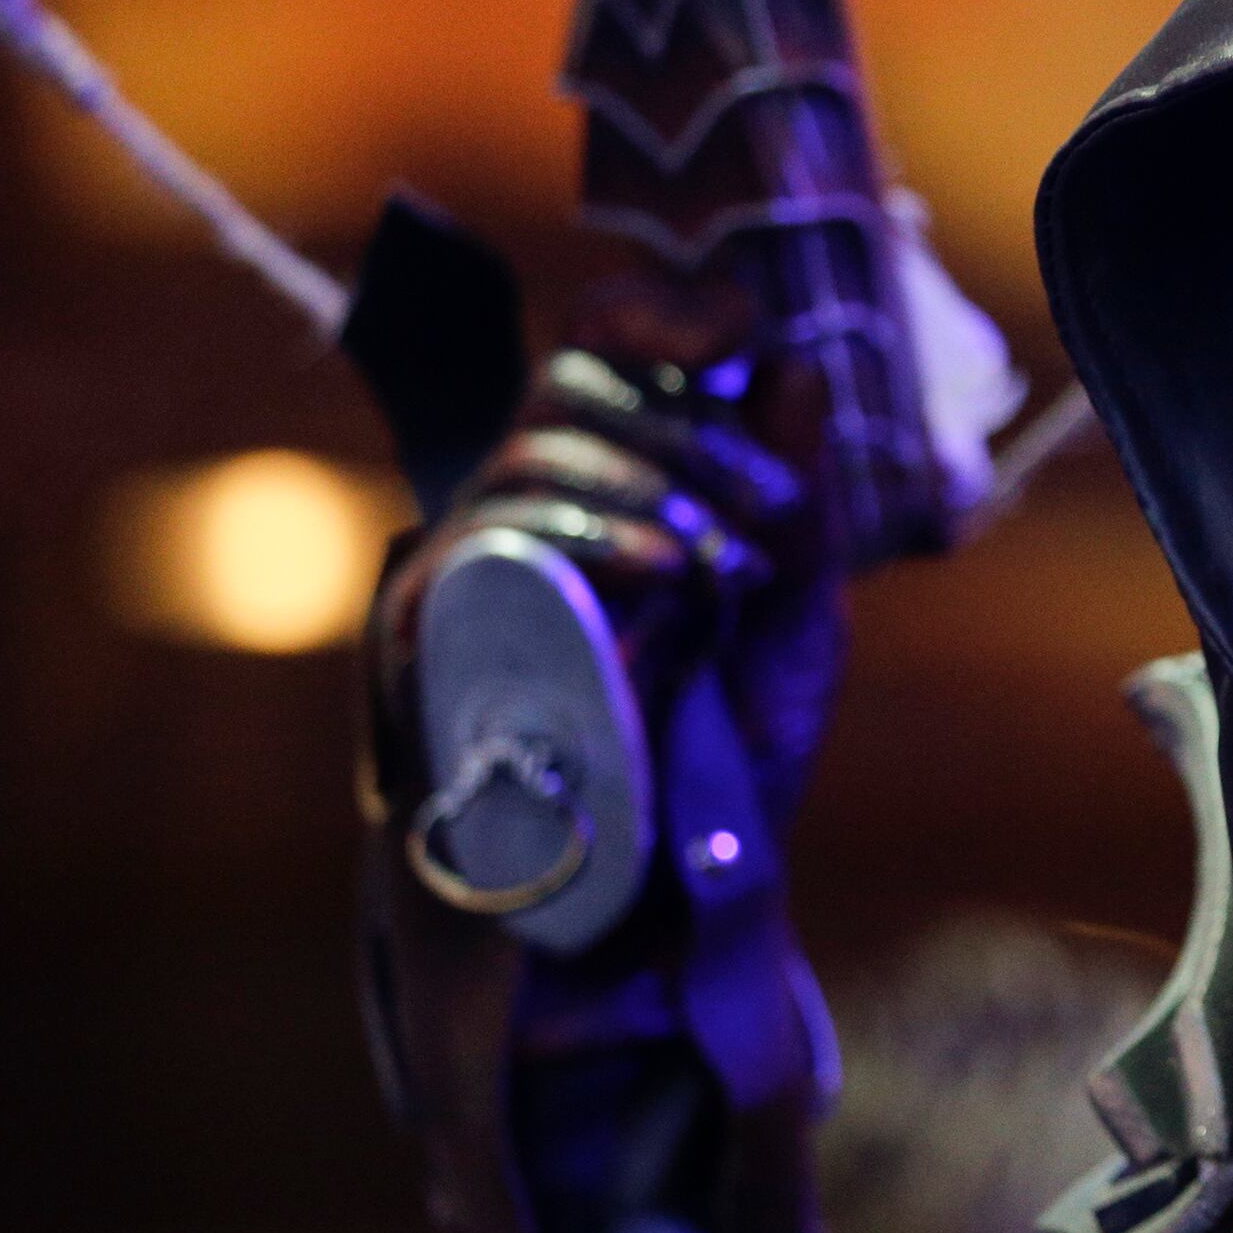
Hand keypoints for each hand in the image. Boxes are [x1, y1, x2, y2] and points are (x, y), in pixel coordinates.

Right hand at [370, 269, 848, 945]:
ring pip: (534, 457)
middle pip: (569, 386)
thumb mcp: (789, 626)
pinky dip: (591, 543)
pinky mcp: (433, 640)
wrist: (664, 917)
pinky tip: (674, 575)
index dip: (656, 314)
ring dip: (650, 482)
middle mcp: (527, 517)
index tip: (736, 324)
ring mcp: (473, 576)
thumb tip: (799, 367)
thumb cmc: (720, 768)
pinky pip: (489, 546)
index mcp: (607, 495)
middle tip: (770, 505)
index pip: (597, 351)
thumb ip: (796, 504)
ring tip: (728, 557)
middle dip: (686, 425)